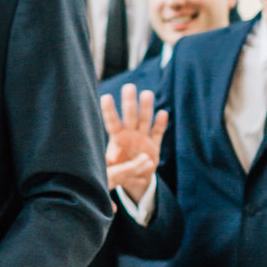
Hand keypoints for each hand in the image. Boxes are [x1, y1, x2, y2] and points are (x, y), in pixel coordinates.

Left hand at [99, 83, 166, 198]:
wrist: (134, 179)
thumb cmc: (118, 169)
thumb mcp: (110, 169)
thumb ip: (107, 164)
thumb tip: (103, 161)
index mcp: (117, 138)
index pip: (112, 122)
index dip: (109, 111)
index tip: (106, 97)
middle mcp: (130, 134)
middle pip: (130, 115)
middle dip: (129, 102)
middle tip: (129, 87)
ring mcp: (142, 138)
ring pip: (144, 120)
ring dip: (146, 108)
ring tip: (147, 94)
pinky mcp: (153, 146)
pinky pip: (157, 134)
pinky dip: (160, 124)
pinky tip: (162, 113)